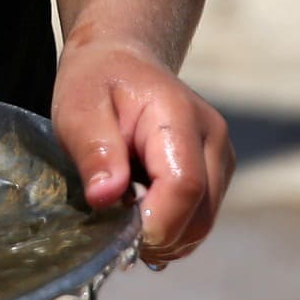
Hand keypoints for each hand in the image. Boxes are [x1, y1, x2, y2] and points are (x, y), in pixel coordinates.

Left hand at [51, 38, 232, 264]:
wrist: (122, 62)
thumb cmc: (96, 83)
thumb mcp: (78, 109)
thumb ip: (94, 150)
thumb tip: (106, 196)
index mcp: (178, 115)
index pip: (184, 185)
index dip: (155, 222)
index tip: (120, 236)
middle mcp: (212, 137)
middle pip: (200, 213)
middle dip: (158, 237)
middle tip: (114, 232)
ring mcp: (221, 156)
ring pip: (203, 223)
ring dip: (165, 237)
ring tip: (125, 219)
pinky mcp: (218, 172)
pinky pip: (201, 217)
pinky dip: (173, 229)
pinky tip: (143, 212)